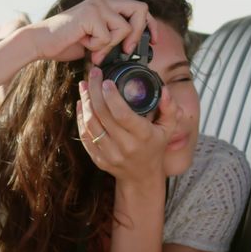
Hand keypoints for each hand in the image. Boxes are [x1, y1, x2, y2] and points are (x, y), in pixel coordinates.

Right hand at [31, 0, 156, 64]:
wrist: (41, 42)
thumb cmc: (67, 42)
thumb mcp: (97, 40)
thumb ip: (114, 39)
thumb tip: (133, 49)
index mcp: (106, 3)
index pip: (139, 8)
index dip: (150, 24)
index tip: (154, 41)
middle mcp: (103, 0)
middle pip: (139, 9)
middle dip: (137, 33)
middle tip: (127, 50)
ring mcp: (97, 5)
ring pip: (123, 28)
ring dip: (110, 46)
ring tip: (94, 50)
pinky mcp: (90, 14)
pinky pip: (107, 37)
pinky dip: (97, 47)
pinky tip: (83, 44)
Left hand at [76, 66, 183, 183]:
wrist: (141, 177)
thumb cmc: (154, 147)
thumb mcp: (168, 129)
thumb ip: (170, 108)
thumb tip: (164, 90)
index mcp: (143, 136)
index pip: (122, 114)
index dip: (111, 96)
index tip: (106, 81)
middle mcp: (125, 146)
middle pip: (103, 115)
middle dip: (94, 91)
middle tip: (92, 75)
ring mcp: (110, 154)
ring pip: (91, 124)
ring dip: (85, 102)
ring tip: (84, 85)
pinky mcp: (98, 159)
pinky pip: (85, 136)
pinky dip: (80, 118)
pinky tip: (80, 103)